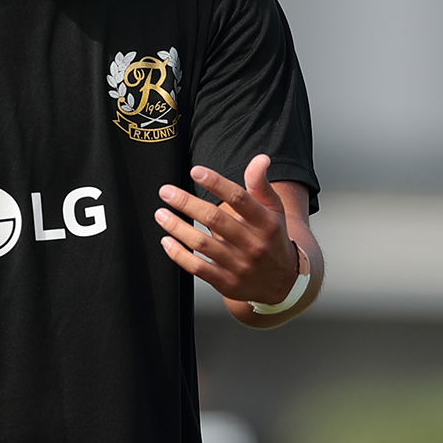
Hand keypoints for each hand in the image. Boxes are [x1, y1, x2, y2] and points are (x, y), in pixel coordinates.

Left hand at [155, 155, 300, 305]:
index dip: (216, 183)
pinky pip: (197, 268)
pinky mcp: (226, 283)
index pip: (239, 198)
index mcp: (265, 223)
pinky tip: (167, 241)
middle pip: (215, 219)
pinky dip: (179, 255)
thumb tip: (260, 159)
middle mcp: (252, 244)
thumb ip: (261, 184)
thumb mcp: (274, 211)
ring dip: (177, 227)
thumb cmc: (273, 240)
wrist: (281, 283)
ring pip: (202, 244)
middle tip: (167, 192)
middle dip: (186, 203)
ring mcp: (239, 265)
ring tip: (161, 214)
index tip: (195, 171)